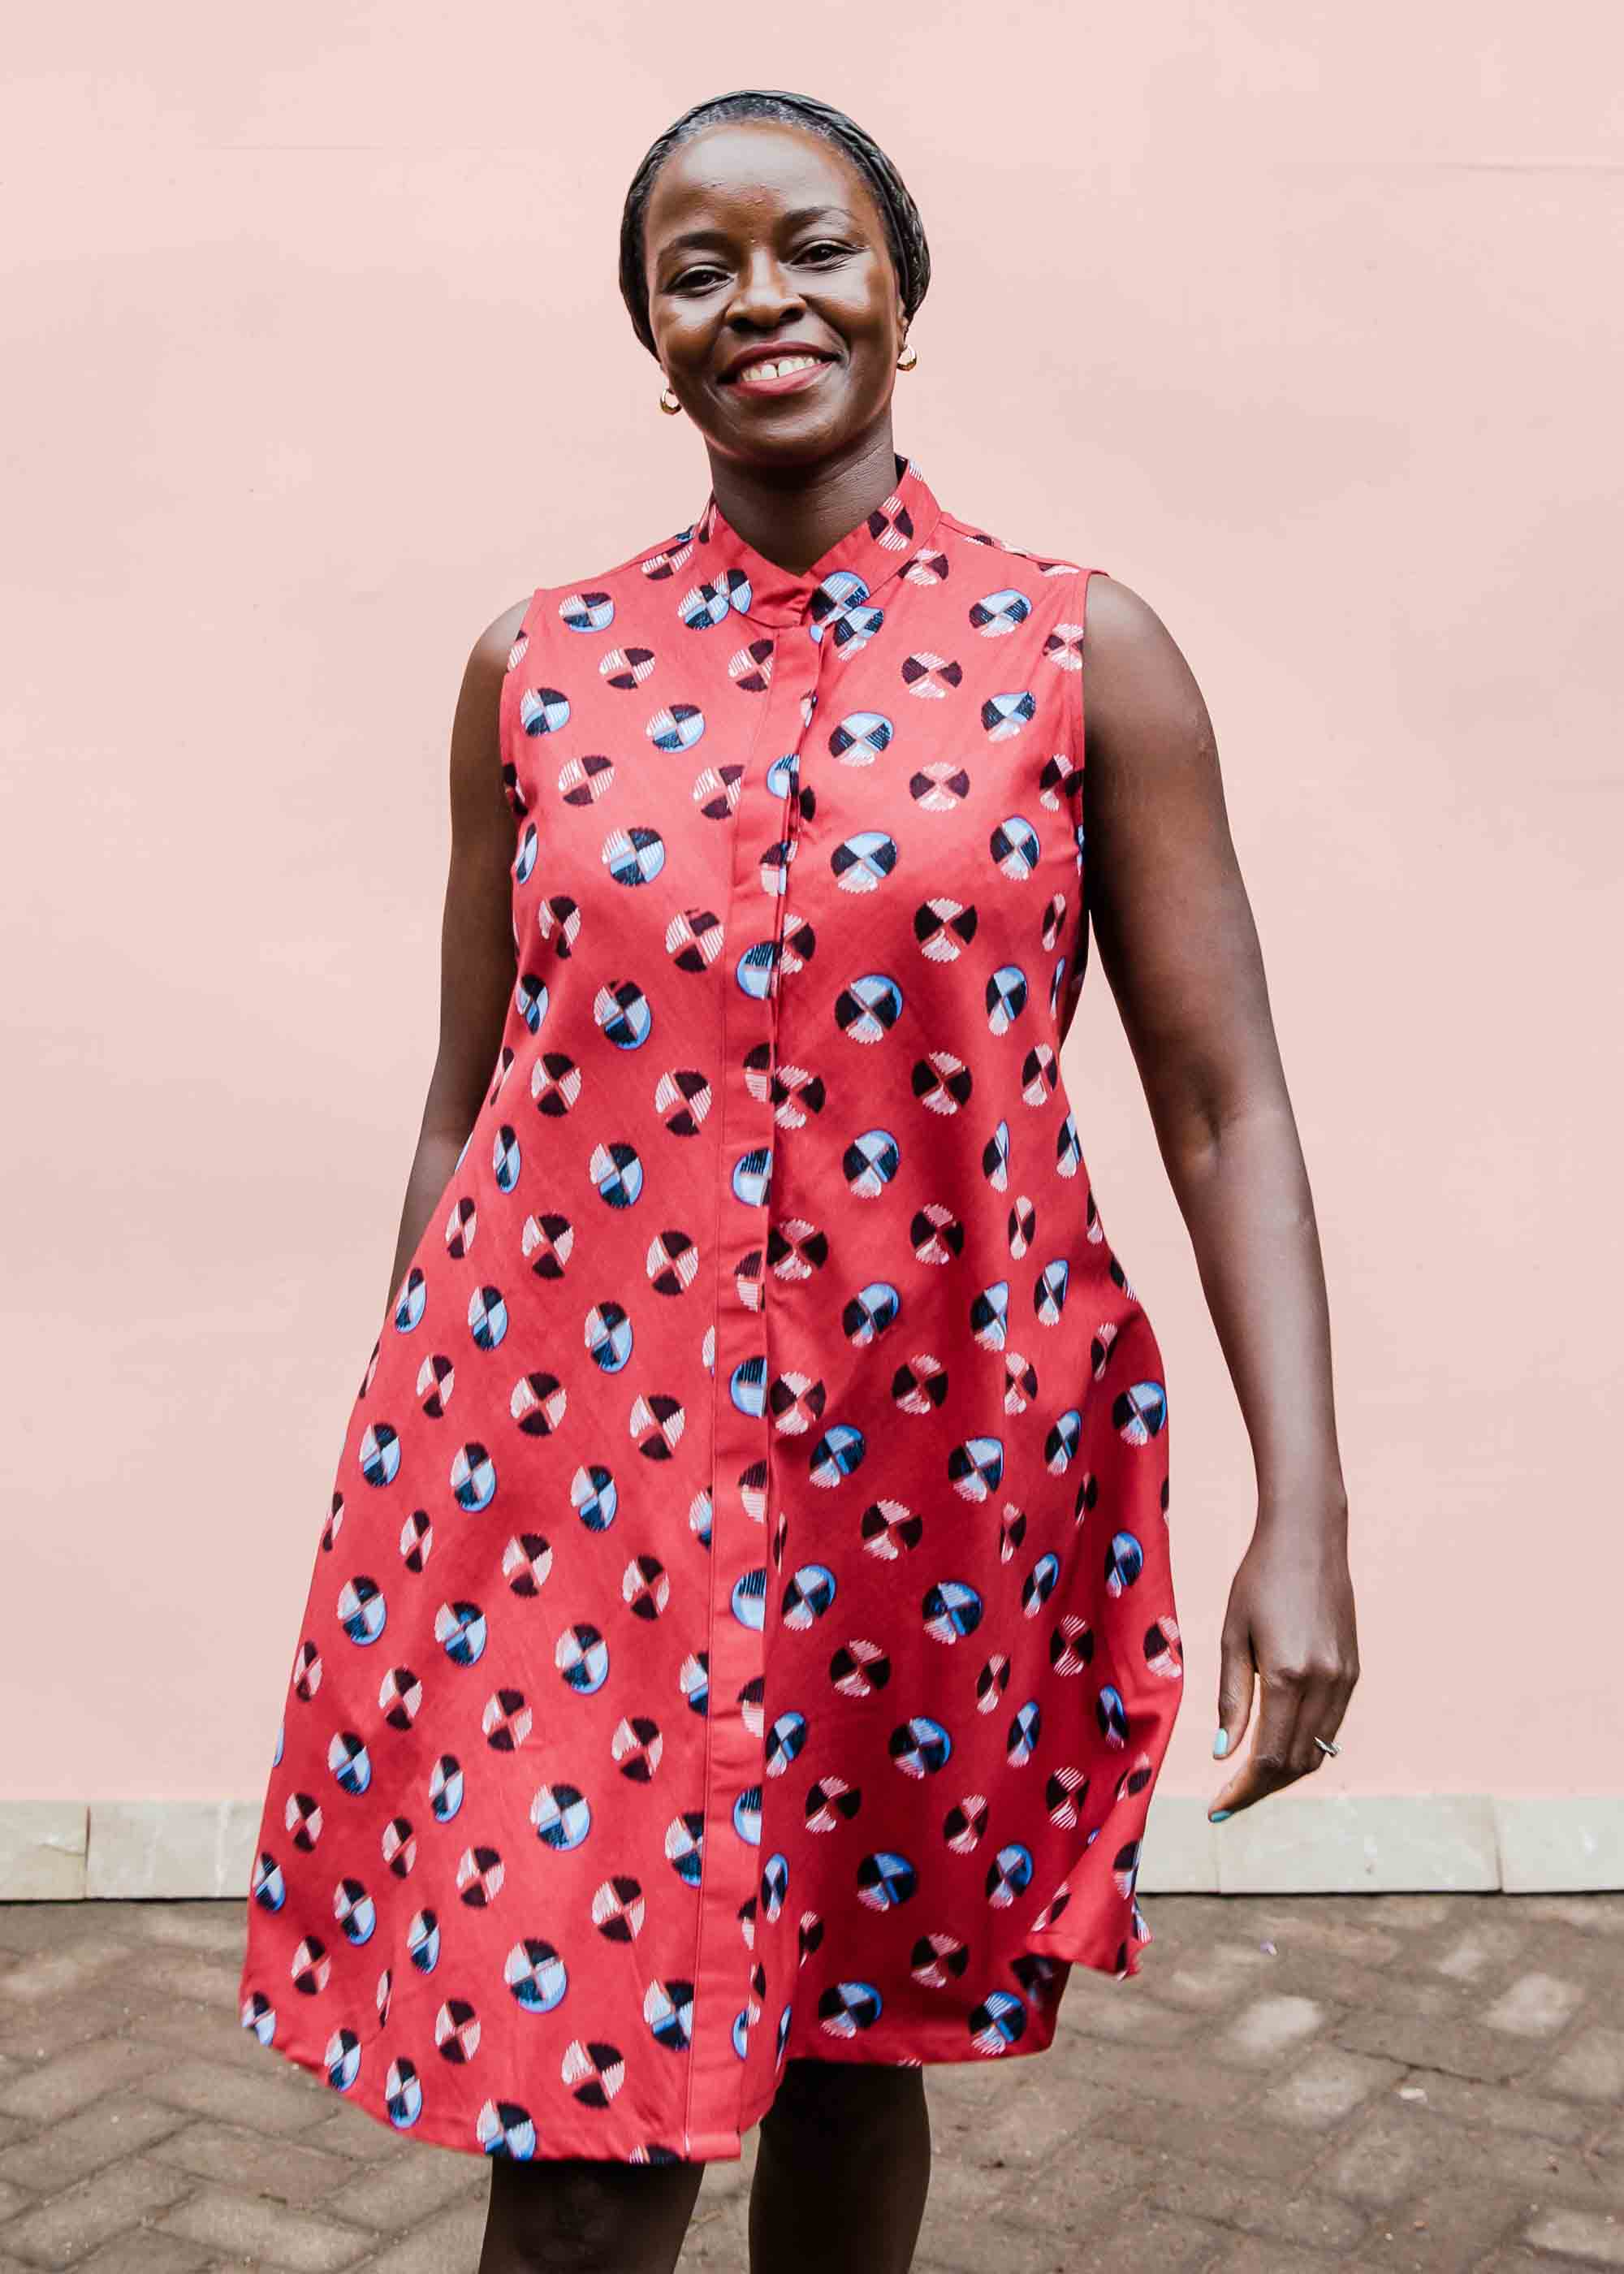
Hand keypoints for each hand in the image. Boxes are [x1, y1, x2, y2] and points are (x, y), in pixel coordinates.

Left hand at [1209, 1496, 1357, 1820]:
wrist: (1309, 1538)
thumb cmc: (1259, 1580)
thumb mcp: (1233, 1635)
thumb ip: (1231, 1698)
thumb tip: (1223, 1753)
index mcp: (1287, 1676)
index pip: (1267, 1758)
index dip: (1242, 1789)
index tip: (1216, 1807)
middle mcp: (1324, 1684)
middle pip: (1295, 1763)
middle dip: (1260, 1788)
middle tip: (1227, 1798)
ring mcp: (1344, 1679)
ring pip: (1317, 1751)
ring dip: (1283, 1773)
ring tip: (1247, 1777)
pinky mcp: (1353, 1671)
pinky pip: (1329, 1727)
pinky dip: (1303, 1746)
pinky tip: (1276, 1744)